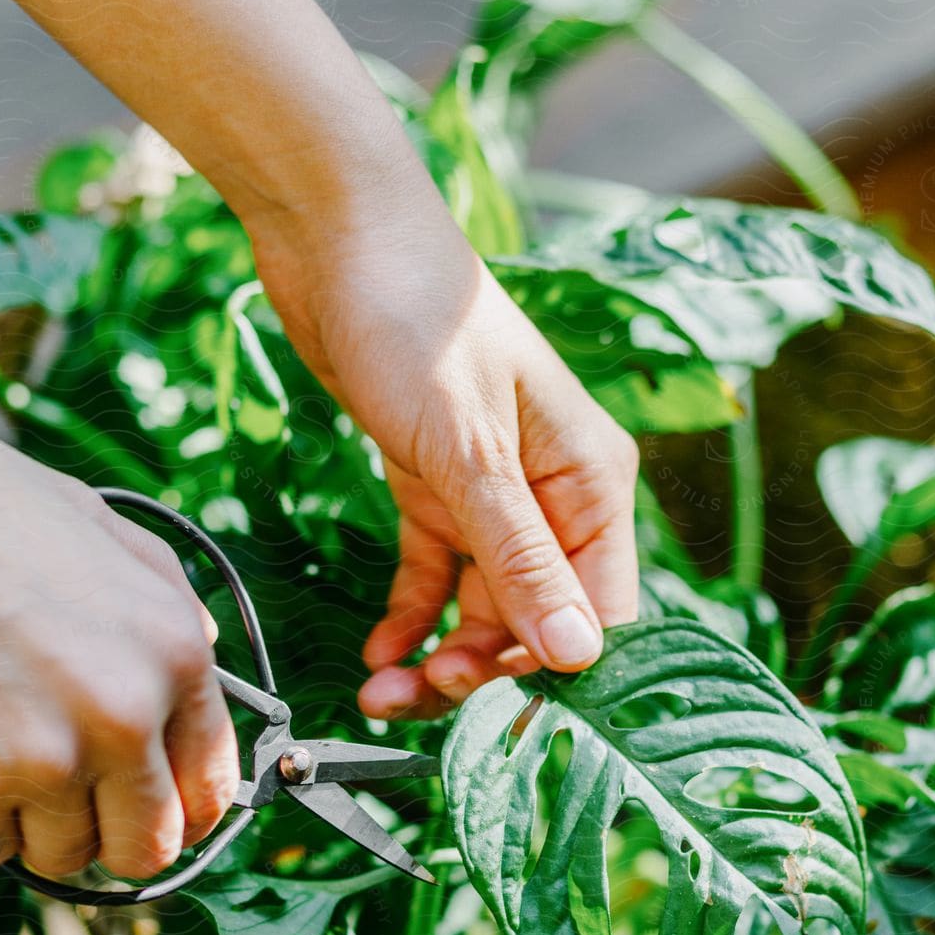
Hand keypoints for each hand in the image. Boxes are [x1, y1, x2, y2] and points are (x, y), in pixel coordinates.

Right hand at [0, 335, 237, 879]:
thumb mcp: (99, 530)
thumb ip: (169, 605)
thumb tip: (206, 671)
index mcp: (174, 651)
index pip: (209, 787)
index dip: (181, 810)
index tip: (152, 811)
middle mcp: (124, 713)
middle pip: (148, 848)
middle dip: (112, 834)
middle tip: (73, 804)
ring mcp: (45, 758)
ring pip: (65, 858)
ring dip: (36, 825)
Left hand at [252, 191, 638, 718]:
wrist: (335, 238)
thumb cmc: (416, 324)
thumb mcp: (469, 455)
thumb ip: (519, 559)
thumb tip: (575, 658)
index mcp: (591, 481)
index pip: (598, 607)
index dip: (548, 663)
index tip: (485, 697)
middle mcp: (554, 494)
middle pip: (535, 615)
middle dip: (480, 666)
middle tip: (416, 696)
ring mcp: (494, 493)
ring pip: (480, 603)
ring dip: (436, 653)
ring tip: (381, 690)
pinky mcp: (436, 485)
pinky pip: (434, 572)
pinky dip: (409, 614)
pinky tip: (377, 649)